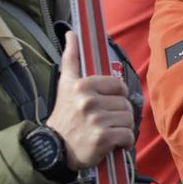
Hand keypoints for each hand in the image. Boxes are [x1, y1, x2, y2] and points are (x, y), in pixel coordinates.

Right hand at [46, 32, 135, 169]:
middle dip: (119, 114)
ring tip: (109, 131)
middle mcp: (89, 101)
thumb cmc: (63, 116)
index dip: (116, 96)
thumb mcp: (64, 84)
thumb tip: (72, 33)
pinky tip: (114, 144)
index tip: (107, 104)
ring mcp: (96, 120)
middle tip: (106, 121)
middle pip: (125, 104)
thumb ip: (71, 58)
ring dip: (123, 128)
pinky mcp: (102, 139)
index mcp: (82, 85)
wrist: (53, 150)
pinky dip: (125, 142)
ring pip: (128, 119)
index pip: (119, 86)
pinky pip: (128, 136)